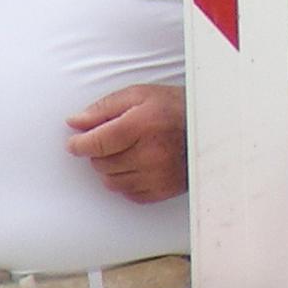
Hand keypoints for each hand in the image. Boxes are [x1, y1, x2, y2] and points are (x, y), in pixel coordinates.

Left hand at [65, 84, 187, 203]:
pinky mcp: (163, 190)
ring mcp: (157, 175)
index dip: (78, 143)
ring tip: (129, 151)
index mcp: (140, 125)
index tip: (75, 142)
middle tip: (114, 139)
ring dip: (112, 167)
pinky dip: (128, 181)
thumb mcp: (140, 95)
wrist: (213, 127)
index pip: (94, 143)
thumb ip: (104, 108)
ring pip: (111, 181)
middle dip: (100, 152)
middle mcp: (148, 153)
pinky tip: (139, 165)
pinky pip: (128, 193)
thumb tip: (74, 122)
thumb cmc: (175, 107)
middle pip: (100, 163)